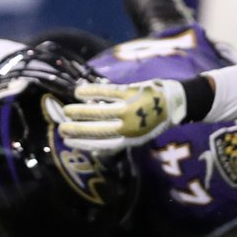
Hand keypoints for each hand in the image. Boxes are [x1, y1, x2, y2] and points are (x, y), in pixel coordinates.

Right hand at [49, 79, 187, 151]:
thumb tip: (95, 144)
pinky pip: (107, 92)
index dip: (84, 144)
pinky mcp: (131, 92)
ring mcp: (130, 108)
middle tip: (62, 129)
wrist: (175, 102)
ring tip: (67, 111)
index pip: (103, 144)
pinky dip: (92, 92)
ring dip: (81, 112)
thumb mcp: (139, 136)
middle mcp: (130, 125)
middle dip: (78, 130)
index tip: (68, 142)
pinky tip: (79, 92)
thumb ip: (120, 138)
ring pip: (101, 111)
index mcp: (132, 139)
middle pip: (99, 129)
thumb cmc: (153, 120)